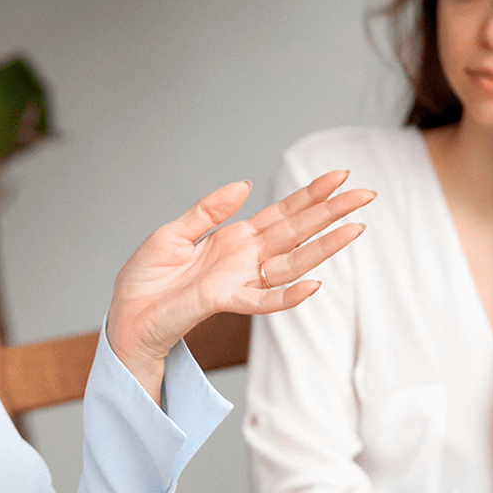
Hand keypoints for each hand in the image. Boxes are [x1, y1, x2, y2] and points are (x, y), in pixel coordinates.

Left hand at [106, 170, 372, 384]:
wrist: (126, 317)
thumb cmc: (146, 281)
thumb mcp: (173, 233)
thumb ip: (208, 210)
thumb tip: (244, 184)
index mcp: (234, 239)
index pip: (281, 213)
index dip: (310, 195)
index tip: (339, 176)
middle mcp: (245, 259)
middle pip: (297, 232)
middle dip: (331, 213)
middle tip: (366, 194)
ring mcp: (239, 281)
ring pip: (292, 263)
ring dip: (324, 247)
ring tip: (356, 229)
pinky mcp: (225, 301)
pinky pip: (264, 301)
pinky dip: (288, 295)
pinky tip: (314, 284)